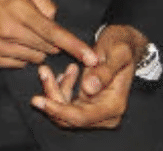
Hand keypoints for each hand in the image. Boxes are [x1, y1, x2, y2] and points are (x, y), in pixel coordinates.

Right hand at [0, 0, 97, 68]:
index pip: (54, 33)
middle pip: (46, 48)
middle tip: (35, 25)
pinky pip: (16, 64)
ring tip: (18, 31)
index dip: (76, 47)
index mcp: (16, 8)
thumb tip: (54, 20)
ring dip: (34, 48)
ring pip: (33, 58)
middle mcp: (7, 30)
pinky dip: (19, 54)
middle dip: (50, 41)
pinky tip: (7, 39)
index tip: (93, 59)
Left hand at [32, 24, 147, 128]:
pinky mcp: (88, 104)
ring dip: (53, 90)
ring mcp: (97, 110)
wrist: (126, 45)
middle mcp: (106, 114)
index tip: (37, 99)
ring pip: (65, 110)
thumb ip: (104, 72)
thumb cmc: (122, 47)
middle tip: (43, 71)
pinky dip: (60, 88)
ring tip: (48, 68)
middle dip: (52, 97)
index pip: (81, 117)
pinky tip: (63, 73)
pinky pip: (67, 103)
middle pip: (70, 117)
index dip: (58, 110)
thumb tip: (88, 88)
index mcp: (114, 105)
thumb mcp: (117, 53)